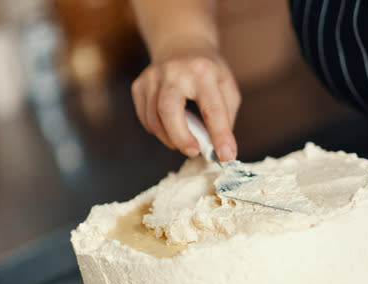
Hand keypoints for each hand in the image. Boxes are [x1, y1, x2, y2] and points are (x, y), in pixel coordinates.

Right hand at [131, 44, 240, 160]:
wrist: (181, 44)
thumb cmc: (208, 71)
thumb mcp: (227, 87)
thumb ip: (225, 117)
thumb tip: (221, 149)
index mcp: (203, 72)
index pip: (212, 108)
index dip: (220, 135)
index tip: (225, 155)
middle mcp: (174, 72)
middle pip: (168, 110)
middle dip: (181, 137)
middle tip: (194, 151)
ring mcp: (152, 77)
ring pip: (154, 118)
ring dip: (170, 138)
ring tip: (186, 141)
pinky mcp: (139, 85)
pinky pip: (145, 118)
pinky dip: (158, 130)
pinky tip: (170, 128)